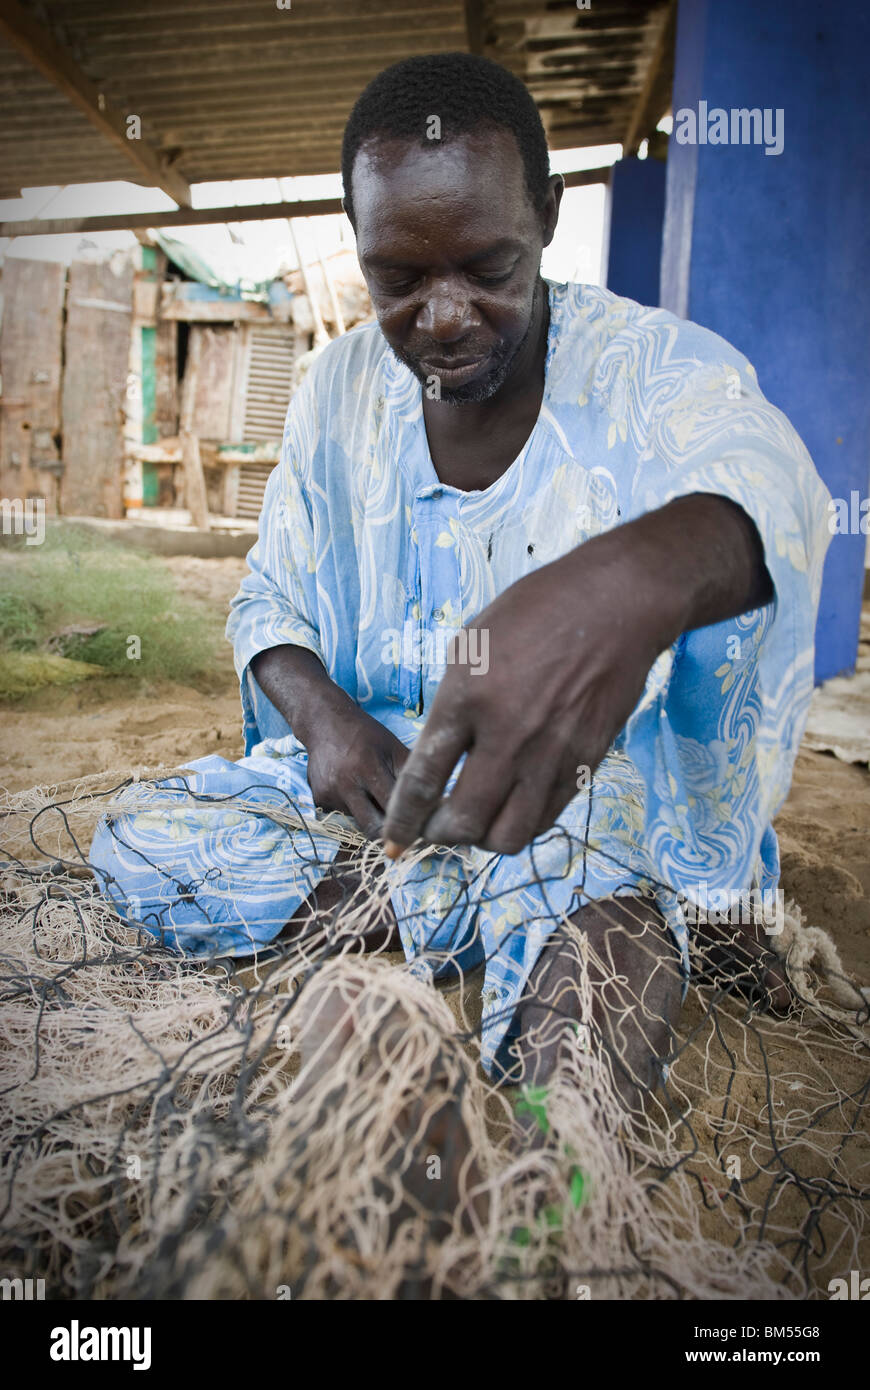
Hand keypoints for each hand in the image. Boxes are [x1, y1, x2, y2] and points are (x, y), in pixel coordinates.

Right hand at [305, 700, 409, 840]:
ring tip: (376, 797)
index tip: (422, 827)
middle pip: (373, 828)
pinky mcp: (319, 799)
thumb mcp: (393, 747)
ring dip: (372, 817)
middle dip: (391, 833)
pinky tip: (355, 790)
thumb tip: (432, 806)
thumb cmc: (367, 735)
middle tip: (405, 830)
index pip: (393, 808)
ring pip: (359, 822)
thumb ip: (409, 775)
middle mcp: (346, 784)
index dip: (410, 821)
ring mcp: (330, 794)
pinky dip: (356, 808)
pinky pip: (345, 814)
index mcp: (369, 767)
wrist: (324, 722)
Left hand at [382, 495, 770, 858]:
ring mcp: (551, 754)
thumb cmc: (535, 612)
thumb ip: (451, 706)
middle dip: (439, 836)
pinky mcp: (586, 763)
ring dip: (483, 839)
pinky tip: (512, 806)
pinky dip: (521, 823)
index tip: (393, 843)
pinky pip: (546, 818)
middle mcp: (508, 735)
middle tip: (434, 828)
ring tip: (476, 821)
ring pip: (509, 836)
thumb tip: (439, 759)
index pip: (423, 781)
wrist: (615, 604)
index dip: (403, 822)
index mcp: (467, 698)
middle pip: (463, 823)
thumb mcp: (470, 645)